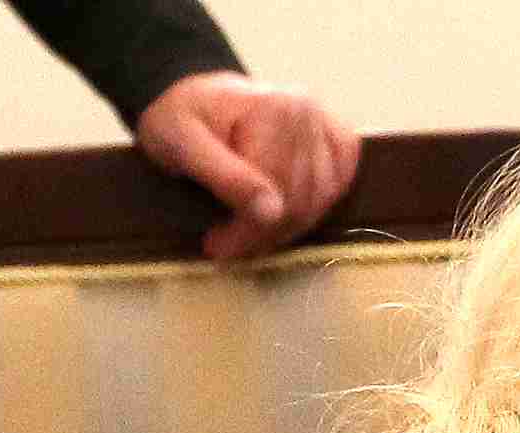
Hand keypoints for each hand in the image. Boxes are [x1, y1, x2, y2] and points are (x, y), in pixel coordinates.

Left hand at [133, 73, 357, 261]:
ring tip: (249, 233)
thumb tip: (272, 211)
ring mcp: (326, 125)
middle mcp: (308, 111)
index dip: (248, 229)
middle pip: (301, 199)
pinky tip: (283, 210)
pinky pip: (339, 186)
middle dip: (264, 233)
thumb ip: (226, 176)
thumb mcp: (181, 143)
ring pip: (320, 200)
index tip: (217, 247)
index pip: (276, 189)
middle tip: (229, 247)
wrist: (194, 98)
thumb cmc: (180, 118)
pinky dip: (314, 207)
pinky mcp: (339, 139)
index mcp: (274, 108)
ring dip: (286, 226)